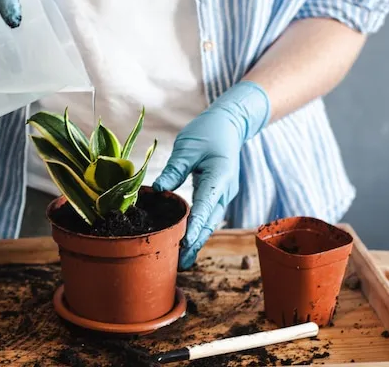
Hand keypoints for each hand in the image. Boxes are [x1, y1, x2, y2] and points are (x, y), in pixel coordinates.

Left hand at [153, 81, 270, 269]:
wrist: (230, 125)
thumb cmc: (209, 132)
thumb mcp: (188, 146)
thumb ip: (175, 168)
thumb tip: (159, 189)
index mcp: (219, 178)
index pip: (205, 207)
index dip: (195, 227)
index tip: (185, 244)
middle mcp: (224, 191)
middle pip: (209, 222)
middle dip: (195, 243)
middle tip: (180, 263)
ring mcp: (223, 194)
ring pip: (209, 222)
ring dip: (197, 239)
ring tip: (182, 259)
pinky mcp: (217, 194)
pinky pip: (208, 215)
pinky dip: (198, 228)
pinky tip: (187, 241)